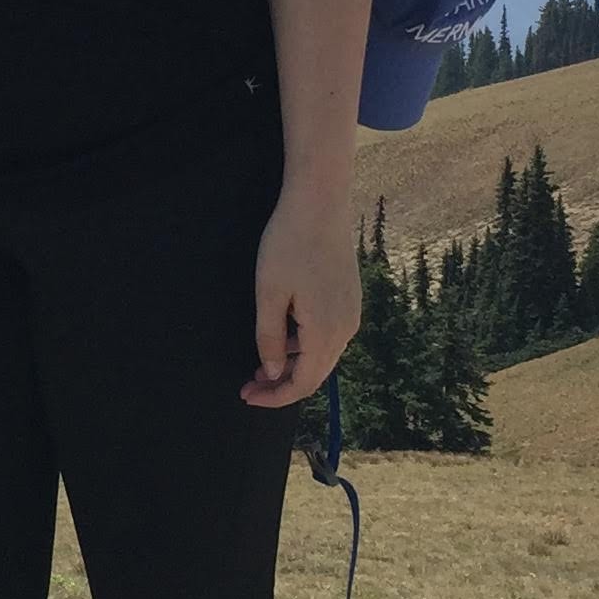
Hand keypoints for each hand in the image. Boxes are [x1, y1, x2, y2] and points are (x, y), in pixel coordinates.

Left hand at [241, 185, 360, 409]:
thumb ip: (269, 337)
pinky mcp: (350, 298)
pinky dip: (304, 345)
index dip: (275, 396)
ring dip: (293, 364)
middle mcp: (346, 328)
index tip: (247, 396)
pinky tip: (283, 335)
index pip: (303, 383)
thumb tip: (272, 372)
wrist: (320, 202)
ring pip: (322, 355)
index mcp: (326, 331)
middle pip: (315, 373)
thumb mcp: (269, 293)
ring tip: (261, 362)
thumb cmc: (289, 244)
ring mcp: (351, 312)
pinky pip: (328, 335)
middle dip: (282, 384)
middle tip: (249, 385)